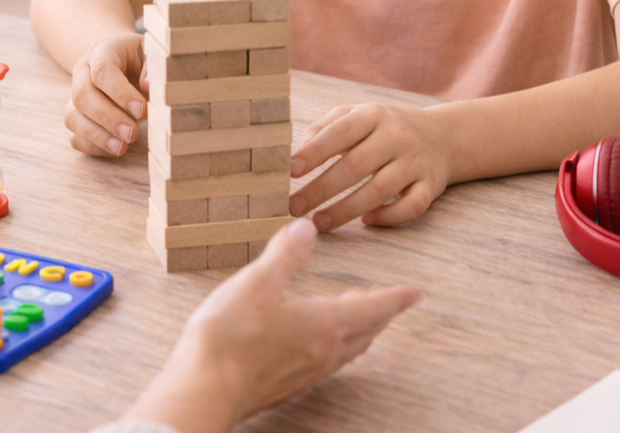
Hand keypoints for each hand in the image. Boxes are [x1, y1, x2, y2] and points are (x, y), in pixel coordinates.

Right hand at [63, 34, 146, 156]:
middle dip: (108, 118)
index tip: (142, 111)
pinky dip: (91, 145)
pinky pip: (74, 134)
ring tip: (122, 148)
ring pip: (72, 116)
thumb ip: (151, 66)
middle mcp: (82, 71)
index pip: (102, 71)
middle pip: (82, 95)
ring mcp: (75, 94)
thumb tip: (147, 85)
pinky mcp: (76, 115)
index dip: (120, 93)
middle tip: (132, 134)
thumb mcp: (150, 53)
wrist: (123, 60)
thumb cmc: (140, 58)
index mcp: (102, 51)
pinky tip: (113, 149)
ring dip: (97, 136)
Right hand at [126, 220, 419, 432]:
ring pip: (345, 350)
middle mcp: (321, 352)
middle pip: (363, 332)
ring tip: (357, 318)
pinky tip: (315, 341)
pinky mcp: (284, 384)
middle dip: (379, 313)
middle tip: (388, 300)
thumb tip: (307, 228)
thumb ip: (285, 254)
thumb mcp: (258, 282)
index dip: (395, 298)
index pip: (372, 308)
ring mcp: (303, 372)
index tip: (416, 292)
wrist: (204, 391)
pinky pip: (324, 362)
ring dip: (358, 331)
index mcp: (323, 324)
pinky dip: (334, 345)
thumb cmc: (230, 336)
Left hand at [288, 103, 452, 230]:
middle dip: (321, 189)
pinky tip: (365, 221)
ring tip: (319, 222)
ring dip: (346, 209)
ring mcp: (415, 162)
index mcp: (373, 115)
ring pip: (379, 189)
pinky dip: (387, 217)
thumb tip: (298, 151)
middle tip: (294, 207)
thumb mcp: (358, 115)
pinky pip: (410, 206)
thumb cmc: (385, 128)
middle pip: (355, 165)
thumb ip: (326, 128)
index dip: (315, 151)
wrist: (442, 136)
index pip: (340, 132)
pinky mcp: (431, 186)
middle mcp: (396, 136)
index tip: (291, 170)